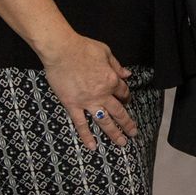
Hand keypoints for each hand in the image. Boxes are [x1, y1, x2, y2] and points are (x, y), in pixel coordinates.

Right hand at [39, 34, 135, 149]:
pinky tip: (92, 146)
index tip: (126, 100)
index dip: (126, 97)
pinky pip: (81, 123)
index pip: (123, 92)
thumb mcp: (106, 53)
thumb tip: (127, 74)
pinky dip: (86, 136)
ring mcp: (87, 101)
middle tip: (133, 133)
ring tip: (121, 143)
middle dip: (127, 123)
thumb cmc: (83, 48)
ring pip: (104, 121)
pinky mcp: (72, 105)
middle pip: (119, 111)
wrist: (62, 51)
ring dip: (114, 133)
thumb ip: (117, 66)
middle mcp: (102, 93)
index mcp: (112, 80)